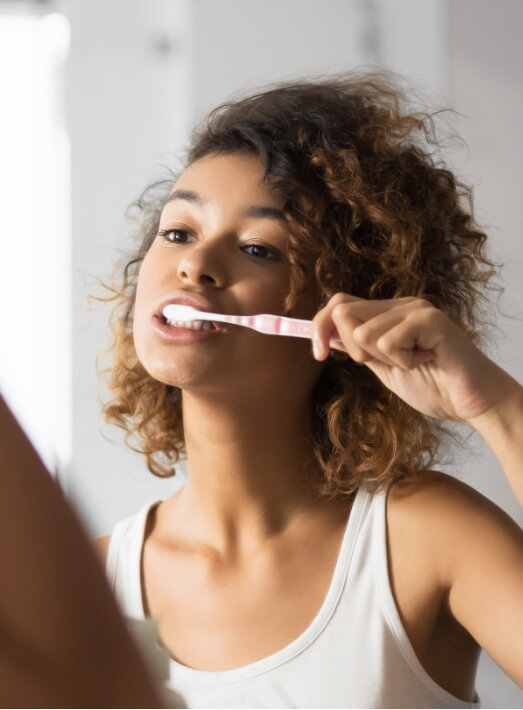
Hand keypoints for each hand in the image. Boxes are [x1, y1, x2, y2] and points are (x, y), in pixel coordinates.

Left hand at [311, 293, 516, 424]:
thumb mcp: (385, 369)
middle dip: (353, 348)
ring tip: (414, 362)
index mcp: (387, 315)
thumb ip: (360, 351)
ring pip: (363, 332)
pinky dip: (402, 361)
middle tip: (386, 363)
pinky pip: (387, 341)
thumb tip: (328, 337)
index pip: (339, 304)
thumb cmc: (435, 387)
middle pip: (342, 312)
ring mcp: (415, 309)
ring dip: (384, 359)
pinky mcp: (429, 319)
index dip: (319, 326)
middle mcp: (399, 305)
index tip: (318, 354)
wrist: (472, 403)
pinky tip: (426, 361)